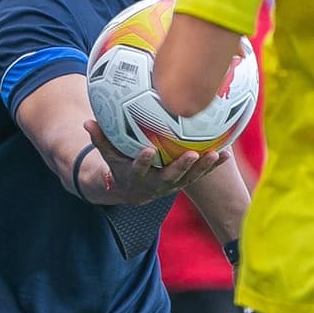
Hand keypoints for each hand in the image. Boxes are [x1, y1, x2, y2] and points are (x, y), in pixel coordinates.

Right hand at [84, 118, 228, 204]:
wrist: (131, 191)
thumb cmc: (119, 166)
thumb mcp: (107, 155)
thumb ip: (100, 139)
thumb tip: (86, 122)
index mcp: (136, 176)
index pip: (137, 169)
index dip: (142, 162)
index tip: (147, 151)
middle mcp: (155, 184)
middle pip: (170, 177)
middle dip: (181, 167)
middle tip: (192, 155)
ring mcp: (171, 185)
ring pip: (189, 179)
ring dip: (203, 168)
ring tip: (216, 155)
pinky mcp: (183, 182)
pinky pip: (200, 175)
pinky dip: (213, 167)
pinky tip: (226, 155)